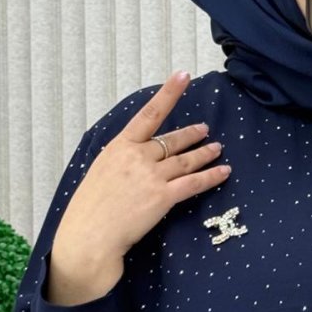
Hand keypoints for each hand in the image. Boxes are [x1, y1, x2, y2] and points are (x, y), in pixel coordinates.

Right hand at [54, 71, 230, 264]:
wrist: (88, 236)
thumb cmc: (89, 210)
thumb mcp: (99, 173)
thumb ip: (120, 161)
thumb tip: (134, 157)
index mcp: (119, 147)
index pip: (148, 114)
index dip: (169, 93)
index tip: (183, 76)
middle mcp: (137, 156)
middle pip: (172, 140)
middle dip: (191, 134)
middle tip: (205, 130)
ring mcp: (151, 176)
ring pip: (186, 161)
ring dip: (205, 154)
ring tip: (217, 149)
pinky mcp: (162, 197)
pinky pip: (193, 183)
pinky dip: (211, 177)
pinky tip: (223, 172)